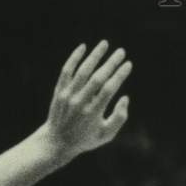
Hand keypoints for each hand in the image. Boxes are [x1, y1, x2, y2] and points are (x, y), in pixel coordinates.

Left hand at [42, 41, 131, 159]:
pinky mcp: (59, 91)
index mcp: (94, 113)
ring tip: (105, 44)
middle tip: (122, 51)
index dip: (120, 75)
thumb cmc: (86, 138)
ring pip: (82, 71)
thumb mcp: (106, 135)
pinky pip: (66, 71)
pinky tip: (83, 47)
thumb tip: (125, 97)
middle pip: (98, 77)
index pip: (109, 89)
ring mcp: (68, 96)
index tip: (128, 65)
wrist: (57, 141)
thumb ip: (119, 118)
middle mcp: (80, 102)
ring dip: (94, 55)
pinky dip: (74, 58)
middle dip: (111, 63)